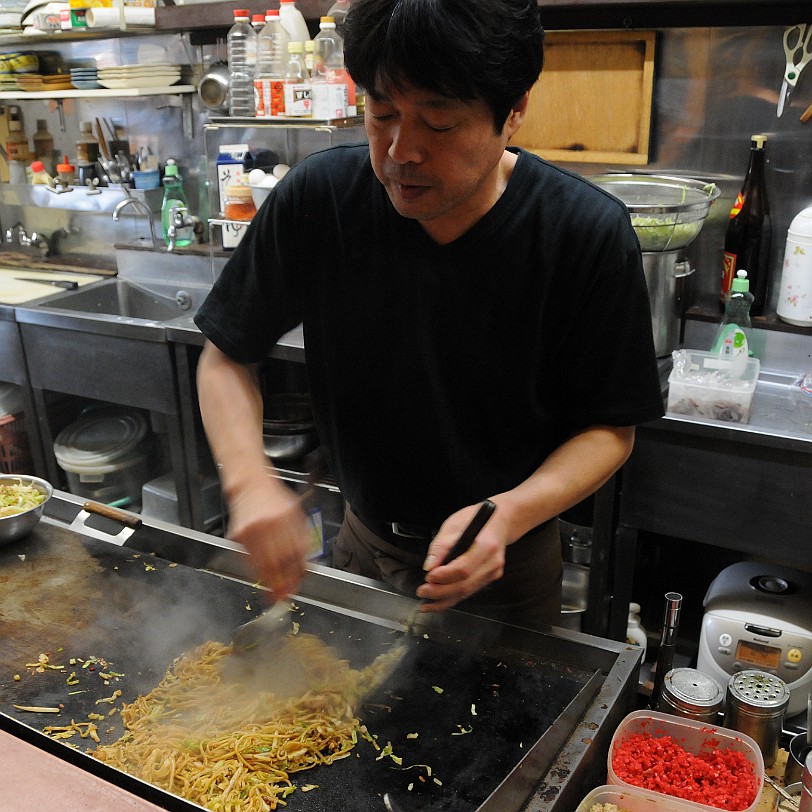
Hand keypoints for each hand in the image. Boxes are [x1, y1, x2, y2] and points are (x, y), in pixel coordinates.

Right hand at [226, 476, 310, 601]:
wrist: (250, 485)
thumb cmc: (275, 499)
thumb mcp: (295, 514)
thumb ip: (302, 539)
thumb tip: (307, 567)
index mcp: (288, 516)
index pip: (296, 552)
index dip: (297, 573)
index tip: (297, 587)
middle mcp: (270, 523)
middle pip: (279, 561)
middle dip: (283, 583)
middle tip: (285, 598)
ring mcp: (252, 529)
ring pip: (262, 564)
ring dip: (269, 583)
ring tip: (273, 596)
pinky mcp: (238, 535)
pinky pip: (248, 559)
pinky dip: (256, 572)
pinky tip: (261, 579)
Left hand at [416, 501, 506, 612]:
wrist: (499, 521)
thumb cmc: (474, 519)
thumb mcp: (453, 525)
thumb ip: (440, 547)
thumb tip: (429, 568)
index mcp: (485, 546)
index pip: (463, 568)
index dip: (444, 576)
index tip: (428, 577)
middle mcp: (492, 563)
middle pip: (465, 585)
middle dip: (440, 592)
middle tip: (422, 592)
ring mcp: (493, 573)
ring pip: (467, 592)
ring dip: (445, 600)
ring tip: (425, 603)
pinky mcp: (490, 578)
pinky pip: (470, 591)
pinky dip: (453, 597)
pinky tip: (438, 601)